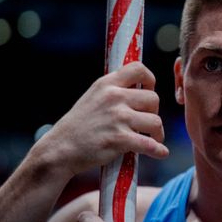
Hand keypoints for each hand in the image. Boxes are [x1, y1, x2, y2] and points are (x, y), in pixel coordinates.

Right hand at [35, 61, 168, 177]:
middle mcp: (113, 97)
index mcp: (107, 84)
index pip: (138, 69)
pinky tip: (160, 152)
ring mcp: (117, 117)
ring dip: (157, 132)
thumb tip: (140, 89)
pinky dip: (158, 150)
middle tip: (146, 122)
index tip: (149, 91)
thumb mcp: (94, 97)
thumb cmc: (79, 125)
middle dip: (154, 112)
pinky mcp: (119, 138)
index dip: (150, 80)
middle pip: (153, 99)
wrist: (60, 148)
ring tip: (152, 138)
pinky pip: (149, 144)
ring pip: (155, 121)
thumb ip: (115, 90)